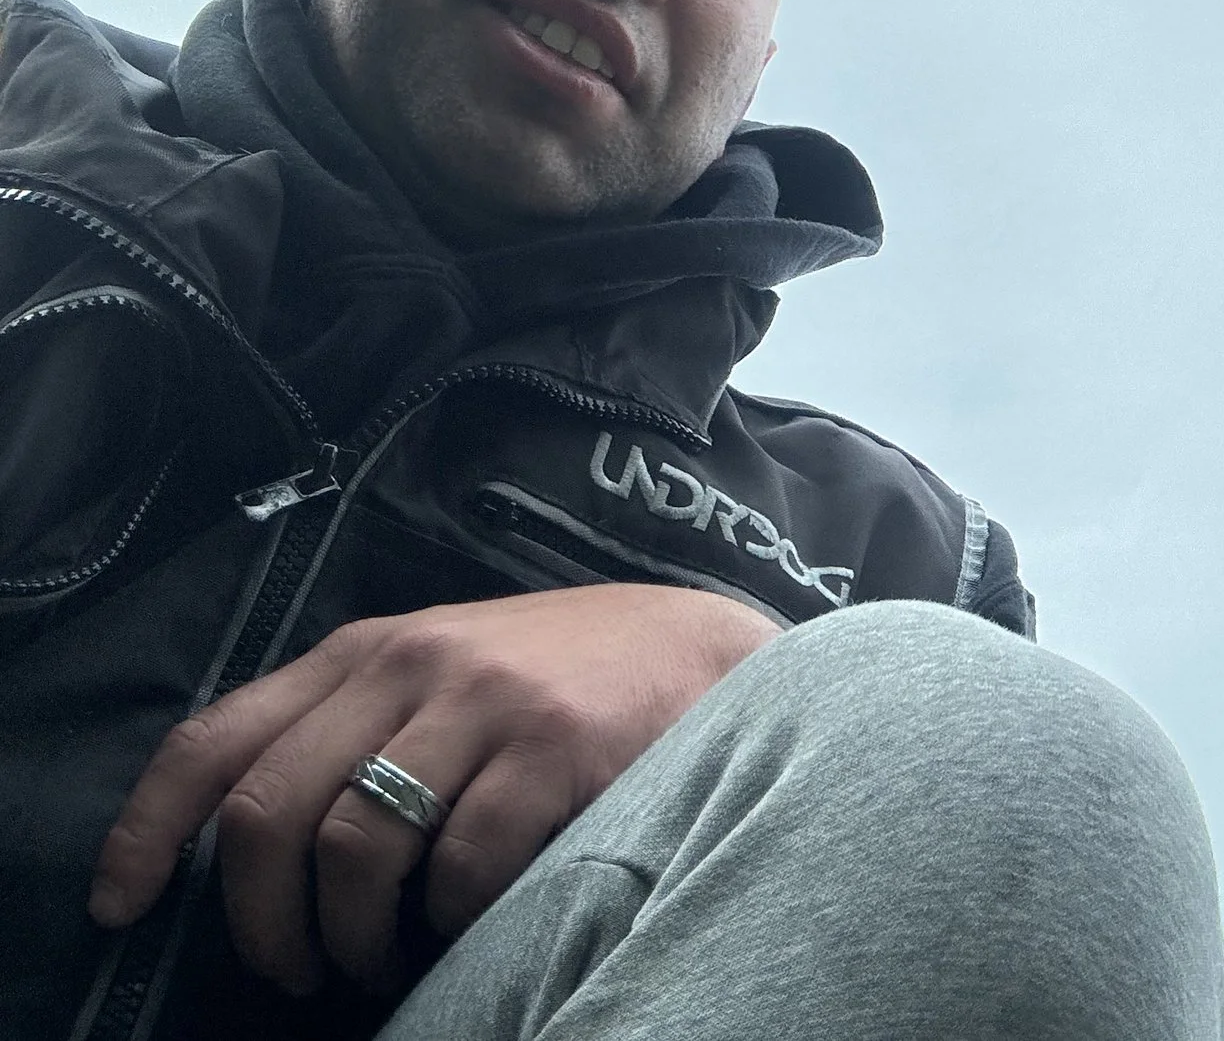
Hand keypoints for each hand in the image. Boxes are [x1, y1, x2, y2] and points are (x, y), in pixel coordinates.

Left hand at [89, 582, 777, 996]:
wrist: (702, 652)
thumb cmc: (560, 680)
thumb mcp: (444, 671)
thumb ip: (357, 720)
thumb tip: (250, 837)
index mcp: (367, 651)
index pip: (216, 738)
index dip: (148, 831)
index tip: (122, 904)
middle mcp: (411, 665)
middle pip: (269, 812)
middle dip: (262, 922)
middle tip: (296, 971)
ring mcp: (483, 702)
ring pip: (354, 848)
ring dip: (352, 937)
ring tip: (381, 958)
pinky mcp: (552, 746)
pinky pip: (460, 866)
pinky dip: (447, 921)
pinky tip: (465, 923)